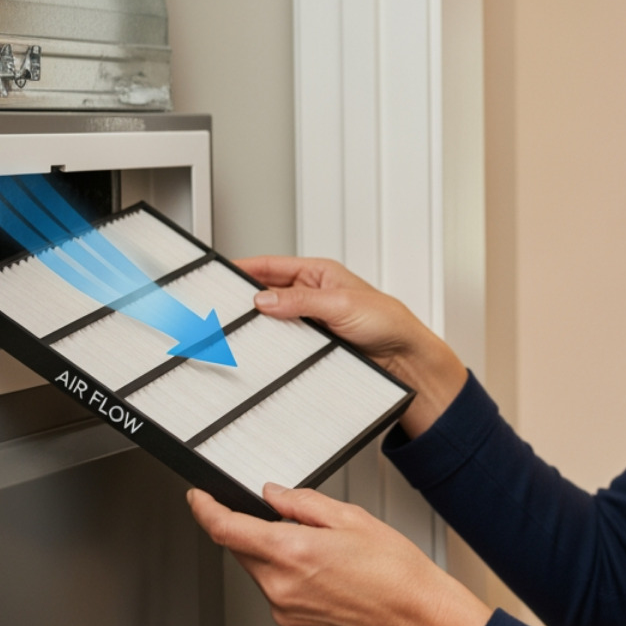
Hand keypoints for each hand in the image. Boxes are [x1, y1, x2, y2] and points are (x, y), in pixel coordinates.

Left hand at [189, 483, 490, 625]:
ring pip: (260, 572)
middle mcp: (281, 587)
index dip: (205, 509)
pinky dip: (288, 579)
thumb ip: (302, 503)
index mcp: (292, 553)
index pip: (226, 529)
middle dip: (256, 531)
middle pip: (242, 550)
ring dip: (275, 556)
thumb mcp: (351, 517)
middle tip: (297, 524)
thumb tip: (273, 495)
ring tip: (324, 554)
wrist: (417, 616)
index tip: (199, 498)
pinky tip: (326, 576)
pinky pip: (276, 594)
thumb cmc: (396, 571)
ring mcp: (285, 611)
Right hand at [236, 255, 466, 436]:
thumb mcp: (341, 304)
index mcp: (319, 273)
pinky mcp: (313, 345)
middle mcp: (312, 295)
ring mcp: (310, 321)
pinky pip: (284, 344)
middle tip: (222, 308)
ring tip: (239, 331)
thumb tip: (264, 299)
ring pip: (273, 321)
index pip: (272, 266)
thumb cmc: (388, 322)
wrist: (404, 359)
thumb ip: (300, 302)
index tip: (220, 275)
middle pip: (267, 294)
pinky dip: (272, 347)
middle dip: (246, 300)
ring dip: (259, 326)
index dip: (245, 269)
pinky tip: (262, 352)